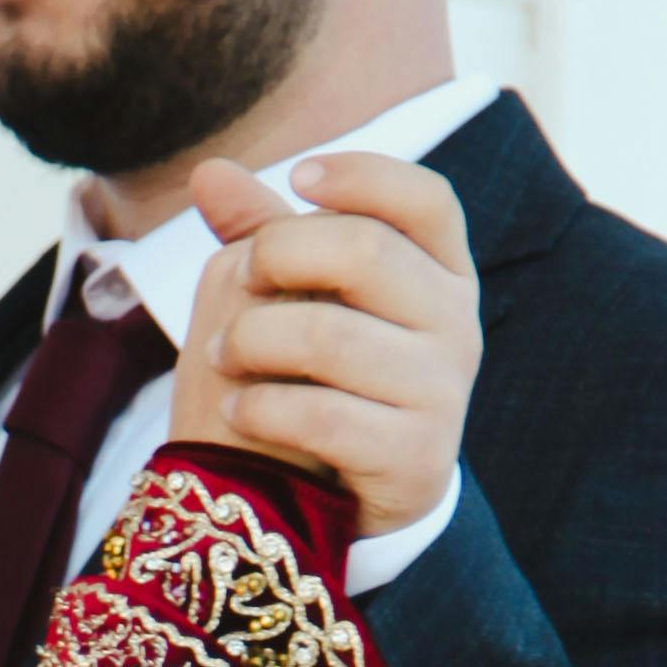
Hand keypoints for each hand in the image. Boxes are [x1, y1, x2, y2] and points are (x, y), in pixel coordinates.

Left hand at [168, 152, 479, 537]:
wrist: (347, 493)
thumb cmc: (320, 374)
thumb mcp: (302, 296)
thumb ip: (264, 233)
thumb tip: (209, 172)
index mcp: (443, 271)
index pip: (426, 199)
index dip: (364, 176)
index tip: (297, 177)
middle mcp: (457, 324)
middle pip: (366, 251)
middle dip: (277, 255)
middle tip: (239, 279)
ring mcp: (443, 392)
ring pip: (331, 337)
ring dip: (250, 339)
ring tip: (219, 355)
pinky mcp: (417, 457)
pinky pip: (322, 416)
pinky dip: (260, 407)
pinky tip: (235, 408)